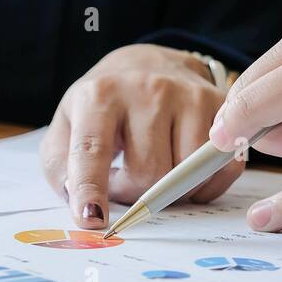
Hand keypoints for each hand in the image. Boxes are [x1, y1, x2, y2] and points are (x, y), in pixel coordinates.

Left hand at [40, 44, 237, 228]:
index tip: (92, 218)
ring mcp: (188, 95)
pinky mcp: (220, 105)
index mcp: (99, 95)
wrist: (148, 63)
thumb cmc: (104, 105)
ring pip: (186, 176)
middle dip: (134, 193)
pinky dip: (204, 184)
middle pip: (148, 174)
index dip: (91, 187)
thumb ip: (60, 167)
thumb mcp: (67, 125)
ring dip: (170, 190)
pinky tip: (184, 170)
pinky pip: (221, 168)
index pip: (93, 148)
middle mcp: (146, 90)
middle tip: (125, 180)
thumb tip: (78, 201)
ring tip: (154, 169)